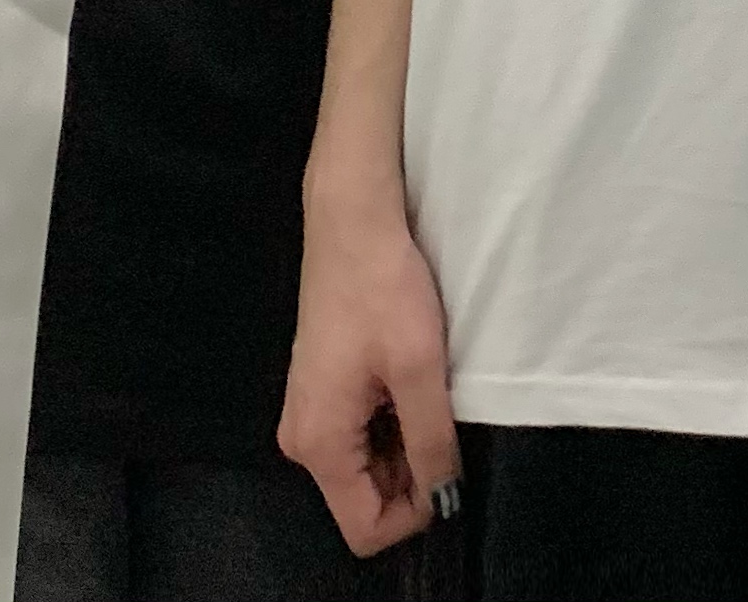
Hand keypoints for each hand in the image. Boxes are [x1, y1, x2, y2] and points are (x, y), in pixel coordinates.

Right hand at [279, 192, 461, 556]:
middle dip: (410, 473)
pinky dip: (390, 419)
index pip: (365, 527)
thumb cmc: (382, 289)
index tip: (445, 462)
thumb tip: (443, 498)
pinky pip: (358, 432)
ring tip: (423, 388)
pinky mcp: (319, 388)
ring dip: (403, 441)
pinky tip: (405, 376)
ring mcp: (308, 411)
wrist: (351, 221)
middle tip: (439, 416)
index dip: (415, 510)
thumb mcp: (419, 370)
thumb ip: (432, 444)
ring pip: (365, 464)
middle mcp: (302, 438)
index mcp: (318, 443)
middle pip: (363, 497)